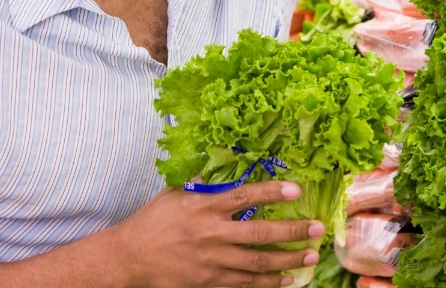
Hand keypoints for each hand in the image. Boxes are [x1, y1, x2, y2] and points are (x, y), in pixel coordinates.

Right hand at [109, 181, 323, 287]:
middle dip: (292, 231)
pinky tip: (285, 280)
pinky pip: (244, 284)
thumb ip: (201, 186)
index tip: (296, 190)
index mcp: (203, 207)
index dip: (272, 192)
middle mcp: (211, 234)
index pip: (244, 196)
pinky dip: (267, 283)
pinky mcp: (209, 282)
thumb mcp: (173, 195)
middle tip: (316, 229)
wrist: (128, 259)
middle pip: (260, 233)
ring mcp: (212, 261)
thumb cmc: (150, 223)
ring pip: (258, 263)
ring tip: (309, 256)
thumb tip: (220, 170)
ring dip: (287, 260)